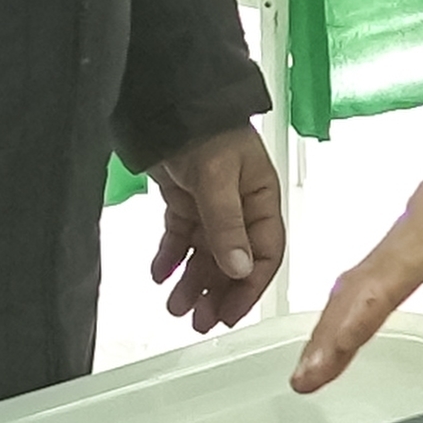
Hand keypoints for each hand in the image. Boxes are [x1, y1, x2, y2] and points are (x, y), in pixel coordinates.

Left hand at [142, 123, 285, 331]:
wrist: (169, 101)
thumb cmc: (205, 130)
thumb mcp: (218, 178)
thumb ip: (227, 225)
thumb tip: (240, 269)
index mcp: (262, 201)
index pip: (264, 255)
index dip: (248, 287)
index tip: (229, 314)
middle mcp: (240, 208)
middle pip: (233, 262)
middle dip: (217, 292)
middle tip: (198, 321)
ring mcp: (211, 207)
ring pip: (205, 255)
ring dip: (191, 282)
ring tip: (174, 306)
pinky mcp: (184, 202)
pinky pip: (179, 238)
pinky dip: (169, 257)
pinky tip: (159, 275)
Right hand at [290, 157, 422, 389]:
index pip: (397, 270)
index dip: (358, 316)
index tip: (328, 355)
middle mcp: (421, 215)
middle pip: (366, 275)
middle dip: (331, 328)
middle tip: (305, 378)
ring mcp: (412, 224)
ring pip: (363, 276)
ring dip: (334, 324)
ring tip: (311, 372)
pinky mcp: (412, 237)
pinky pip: (374, 274)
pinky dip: (351, 309)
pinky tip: (334, 340)